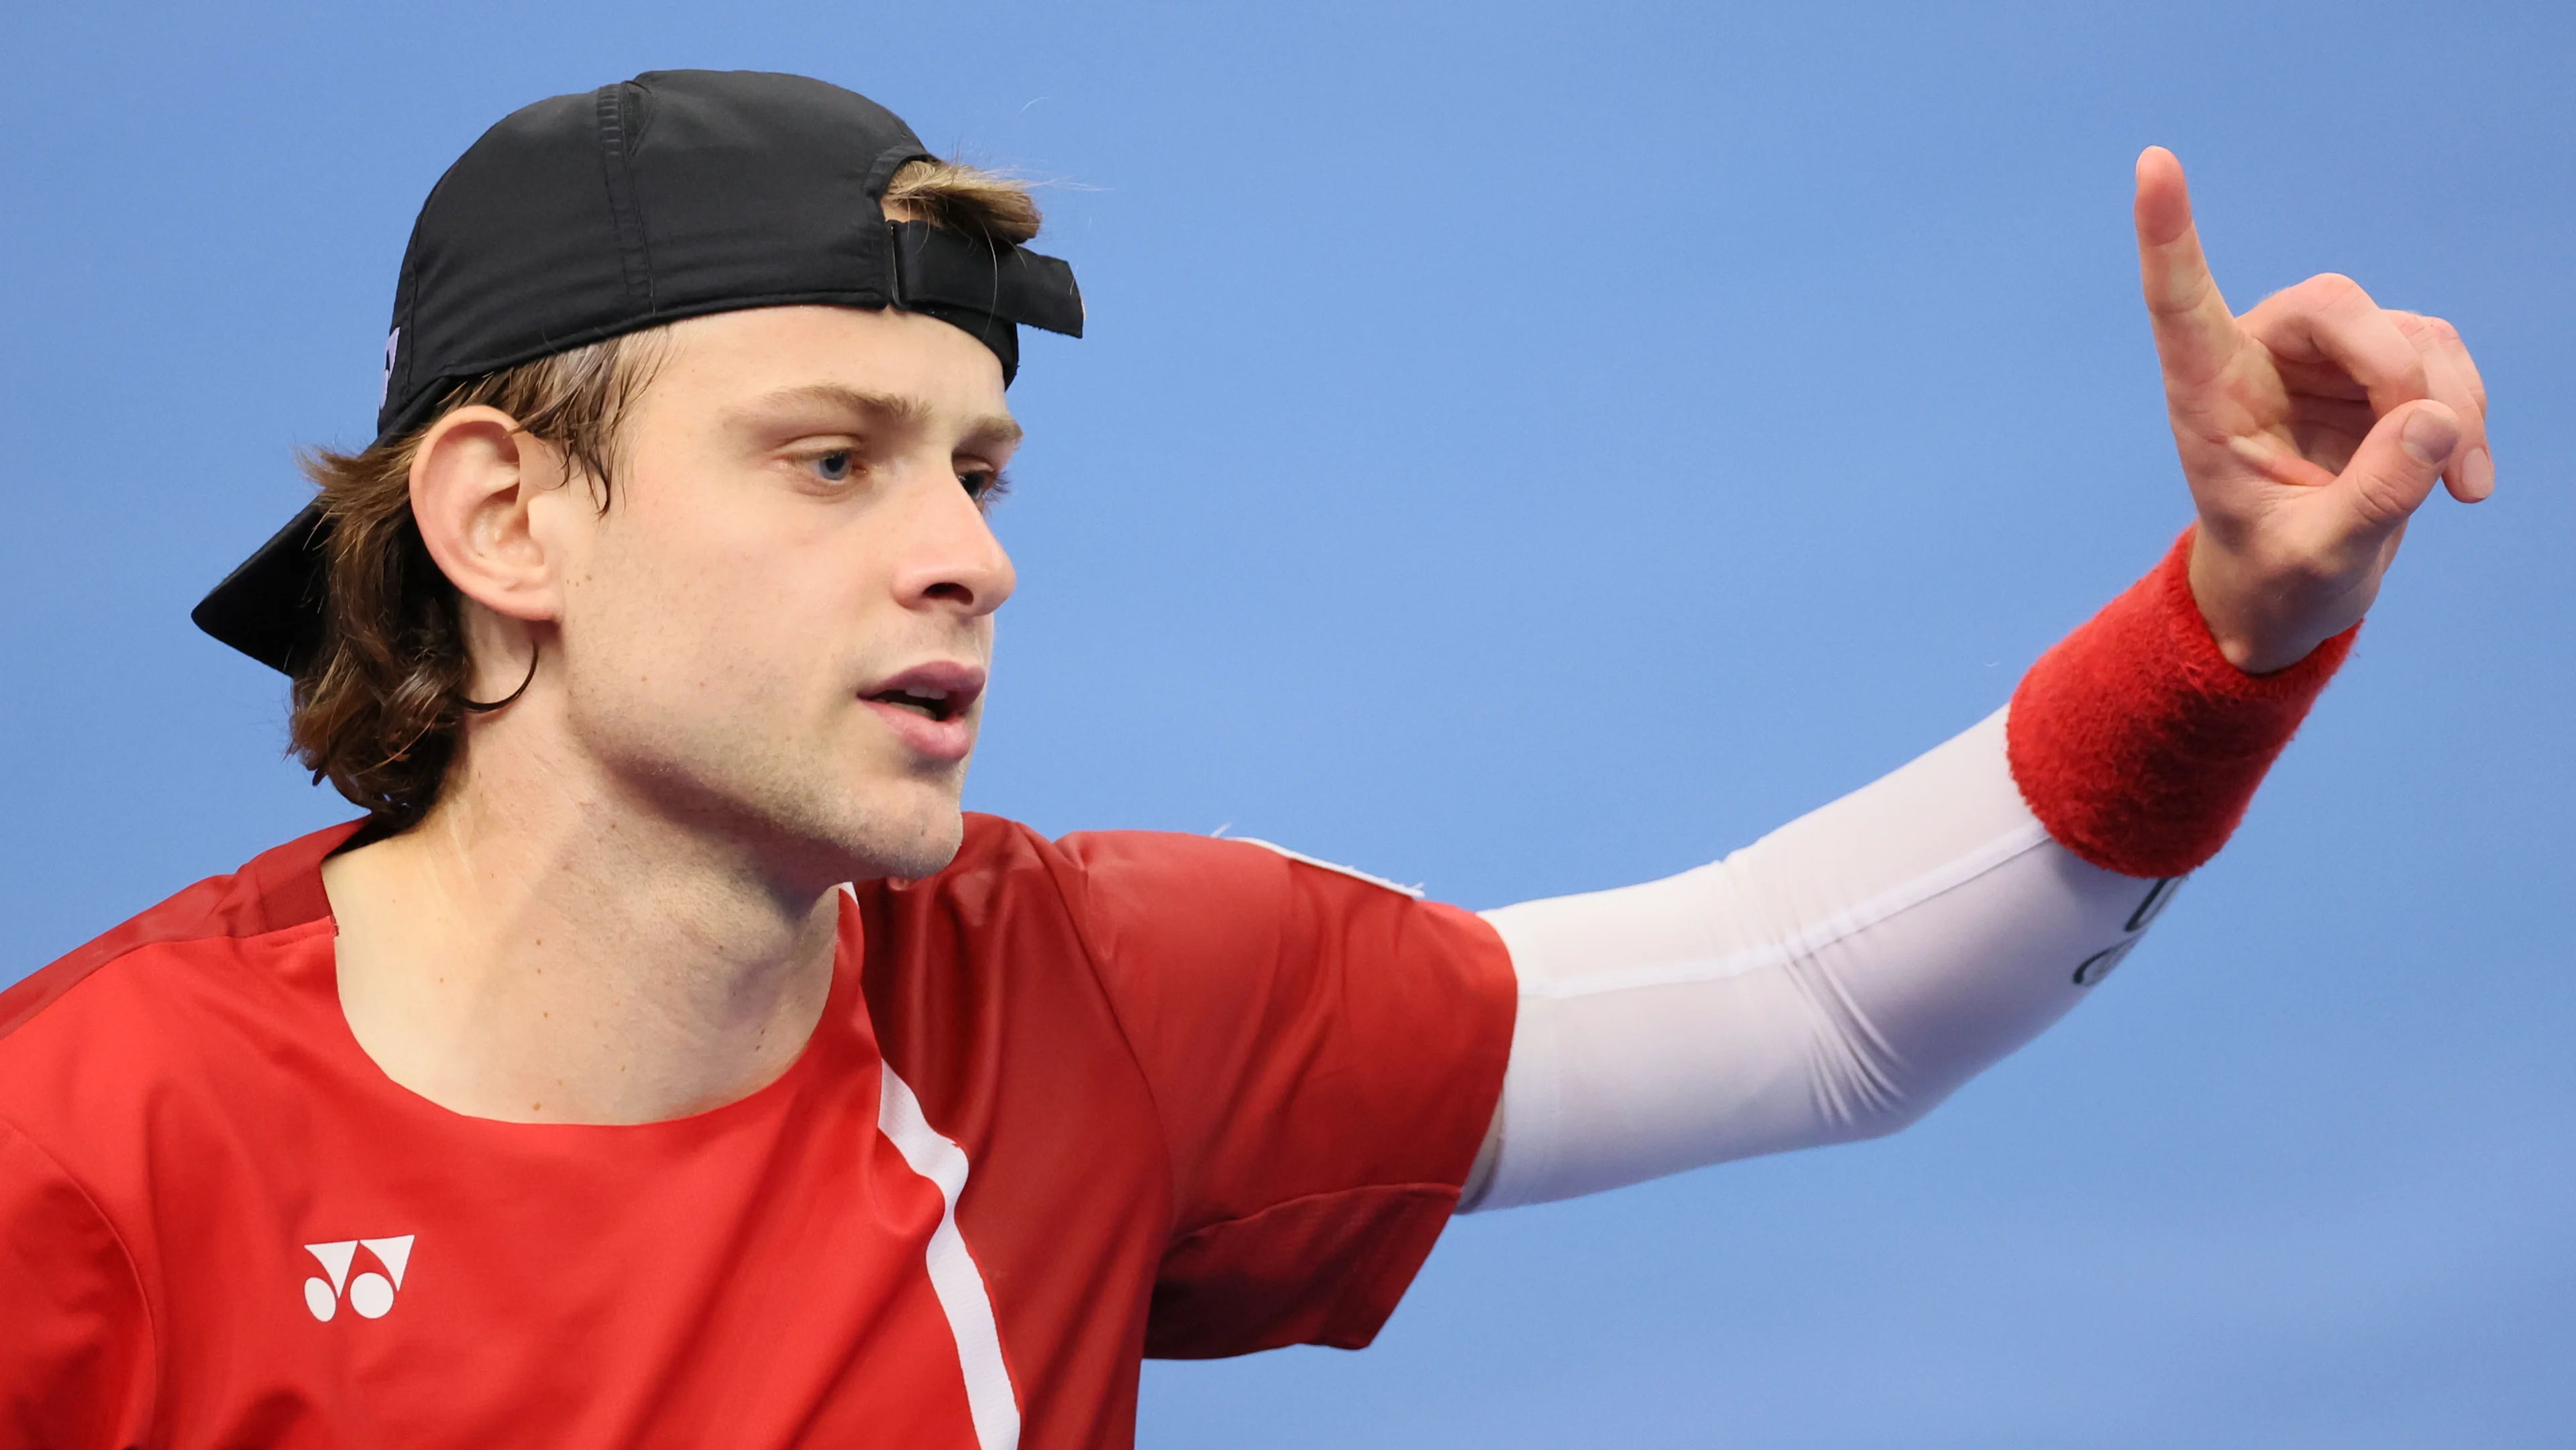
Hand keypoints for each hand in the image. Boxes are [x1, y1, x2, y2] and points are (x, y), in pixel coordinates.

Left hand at [2133, 146, 2492, 673]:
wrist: (2298, 593)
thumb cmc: (2278, 578)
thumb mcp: (2316, 560)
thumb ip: (2371, 499)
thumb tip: (2434, 422)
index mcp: (2206, 398)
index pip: (2179, 302)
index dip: (2169, 233)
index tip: (2154, 164)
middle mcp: (2260, 359)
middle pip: (2336, 307)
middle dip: (2395, 371)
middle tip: (2430, 449)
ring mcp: (2325, 359)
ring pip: (2405, 332)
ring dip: (2449, 402)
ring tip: (2457, 487)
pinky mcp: (2381, 370)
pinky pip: (2442, 361)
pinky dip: (2469, 416)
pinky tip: (2468, 483)